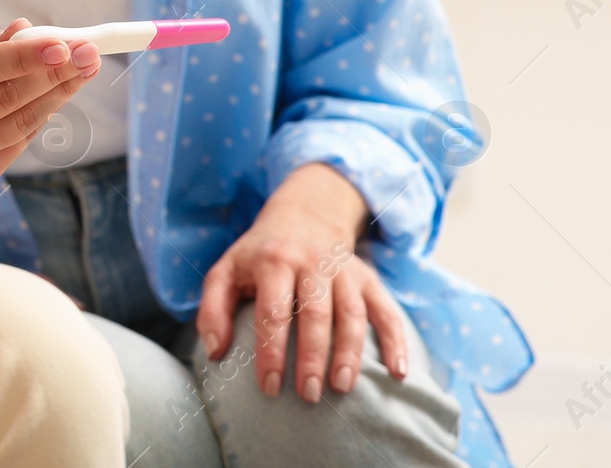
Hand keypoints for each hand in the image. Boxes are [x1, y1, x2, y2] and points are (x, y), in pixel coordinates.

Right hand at [0, 19, 100, 193]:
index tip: (62, 43)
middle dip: (54, 74)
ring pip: (17, 125)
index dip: (24, 57)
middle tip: (89, 52)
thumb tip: (26, 30)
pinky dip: (39, 116)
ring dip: (57, 96)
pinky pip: (16, 143)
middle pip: (5, 99)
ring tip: (84, 71)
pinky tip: (56, 94)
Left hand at [196, 163, 407, 401]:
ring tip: (342, 386)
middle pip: (315, 314)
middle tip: (309, 395)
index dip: (271, 352)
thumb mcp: (225, 271)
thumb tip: (216, 353)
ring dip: (350, 352)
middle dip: (313, 356)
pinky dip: (396, 341)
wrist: (302, 216)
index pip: (272, 312)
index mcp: (273, 262)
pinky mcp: (368, 278)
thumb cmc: (258, 255)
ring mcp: (343, 270)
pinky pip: (386, 310)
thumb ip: (212, 309)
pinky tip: (398, 373)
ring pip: (351, 313)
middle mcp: (311, 263)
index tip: (270, 388)